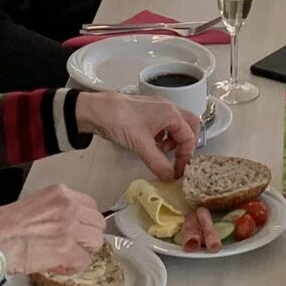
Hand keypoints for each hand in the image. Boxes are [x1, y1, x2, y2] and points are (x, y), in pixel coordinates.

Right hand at [0, 182, 105, 277]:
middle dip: (87, 236)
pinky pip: (84, 261)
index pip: (90, 205)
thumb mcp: (30, 203)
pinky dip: (73, 267)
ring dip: (83, 251)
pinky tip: (59, 267)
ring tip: (66, 257)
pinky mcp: (66, 250)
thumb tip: (59, 222)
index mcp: (59, 193)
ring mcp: (69, 228)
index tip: (77, 229)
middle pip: (97, 223)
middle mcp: (68, 207)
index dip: (84, 221)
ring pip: (96, 241)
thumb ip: (51, 209)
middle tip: (74, 245)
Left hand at [73, 91, 199, 180]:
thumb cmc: (119, 121)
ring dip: (173, 140)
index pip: (189, 137)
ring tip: (160, 152)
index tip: (178, 171)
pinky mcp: (147, 112)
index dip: (185, 156)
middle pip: (189, 126)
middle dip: (186, 144)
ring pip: (176, 125)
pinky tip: (151, 145)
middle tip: (177, 158)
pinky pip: (163, 125)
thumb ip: (158, 163)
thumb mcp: (141, 146)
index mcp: (170, 113)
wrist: (96, 110)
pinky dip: (163, 136)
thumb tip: (170, 176)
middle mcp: (167, 108)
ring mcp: (157, 109)